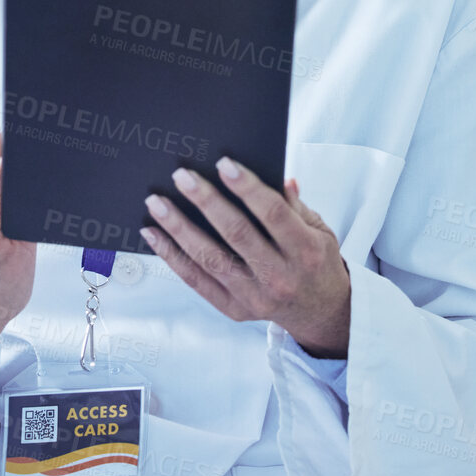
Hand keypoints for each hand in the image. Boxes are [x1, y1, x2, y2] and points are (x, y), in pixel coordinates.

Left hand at [142, 160, 351, 357]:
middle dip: (206, 202)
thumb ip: (296, 204)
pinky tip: (154, 234)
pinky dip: (172, 257)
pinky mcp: (235, 310)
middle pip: (236, 234)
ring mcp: (255, 297)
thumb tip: (279, 176)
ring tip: (156, 202)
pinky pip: (197, 282)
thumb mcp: (320, 229)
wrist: (320, 312)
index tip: (223, 163)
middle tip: (181, 176)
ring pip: (210, 259)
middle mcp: (280, 277)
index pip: (274, 214)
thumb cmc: (316, 260)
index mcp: (306, 251)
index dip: (248, 188)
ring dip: (179, 228)